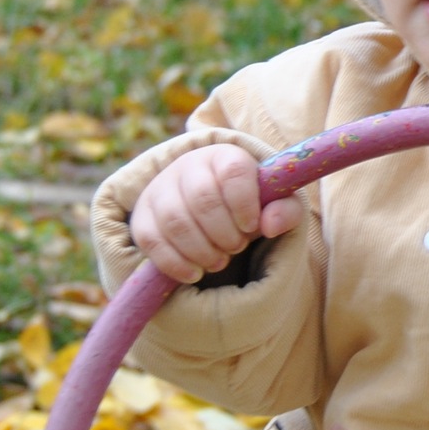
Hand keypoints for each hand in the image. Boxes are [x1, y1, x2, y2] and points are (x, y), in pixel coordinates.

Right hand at [126, 144, 302, 284]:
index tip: (251, 226)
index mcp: (225, 156)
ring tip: (219, 262)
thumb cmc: (249, 203)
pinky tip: (195, 273)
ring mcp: (160, 189)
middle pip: (202, 199)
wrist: (211, 206)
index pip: (233, 171)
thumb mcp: (276, 204)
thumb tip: (270, 225)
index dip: (244, 203)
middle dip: (224, 233)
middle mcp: (188, 166)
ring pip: (175, 220)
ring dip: (201, 250)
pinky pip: (151, 240)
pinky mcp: (142, 216)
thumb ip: (285, 210)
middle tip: (236, 247)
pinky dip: (174, 263)